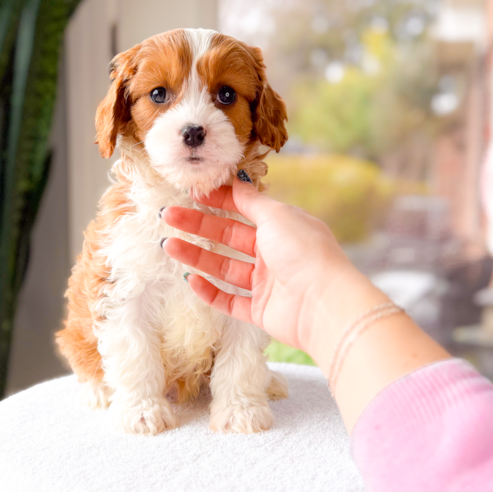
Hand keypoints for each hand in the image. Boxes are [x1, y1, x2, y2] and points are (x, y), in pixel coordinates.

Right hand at [161, 181, 383, 355]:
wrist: (323, 303)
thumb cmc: (304, 251)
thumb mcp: (277, 215)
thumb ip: (251, 201)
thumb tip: (236, 180)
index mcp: (282, 226)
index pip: (244, 209)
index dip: (218, 200)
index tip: (192, 193)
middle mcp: (274, 253)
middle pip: (229, 237)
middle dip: (199, 226)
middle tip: (169, 217)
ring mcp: (267, 283)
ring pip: (225, 267)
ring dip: (197, 256)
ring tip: (169, 245)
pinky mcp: (261, 311)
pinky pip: (230, 300)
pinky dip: (210, 291)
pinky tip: (191, 279)